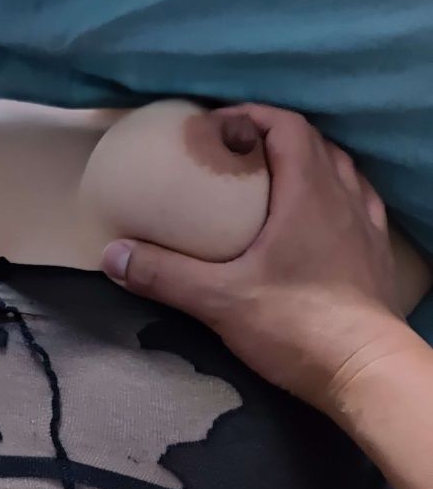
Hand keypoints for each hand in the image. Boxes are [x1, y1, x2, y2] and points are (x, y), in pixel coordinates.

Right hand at [101, 103, 410, 411]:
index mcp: (309, 191)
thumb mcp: (219, 300)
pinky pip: (359, 203)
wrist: (365, 373)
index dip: (253, 115)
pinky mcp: (377, 254)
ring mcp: (366, 225)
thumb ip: (164, 274)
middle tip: (236, 154)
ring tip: (271, 180)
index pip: (287, 126)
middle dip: (273, 136)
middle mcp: (344, 197)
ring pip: (340, 170)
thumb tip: (113, 255)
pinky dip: (334, 195)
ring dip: (306, 163)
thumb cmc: (296, 325)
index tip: (218, 127)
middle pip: (313, 142)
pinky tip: (316, 216)